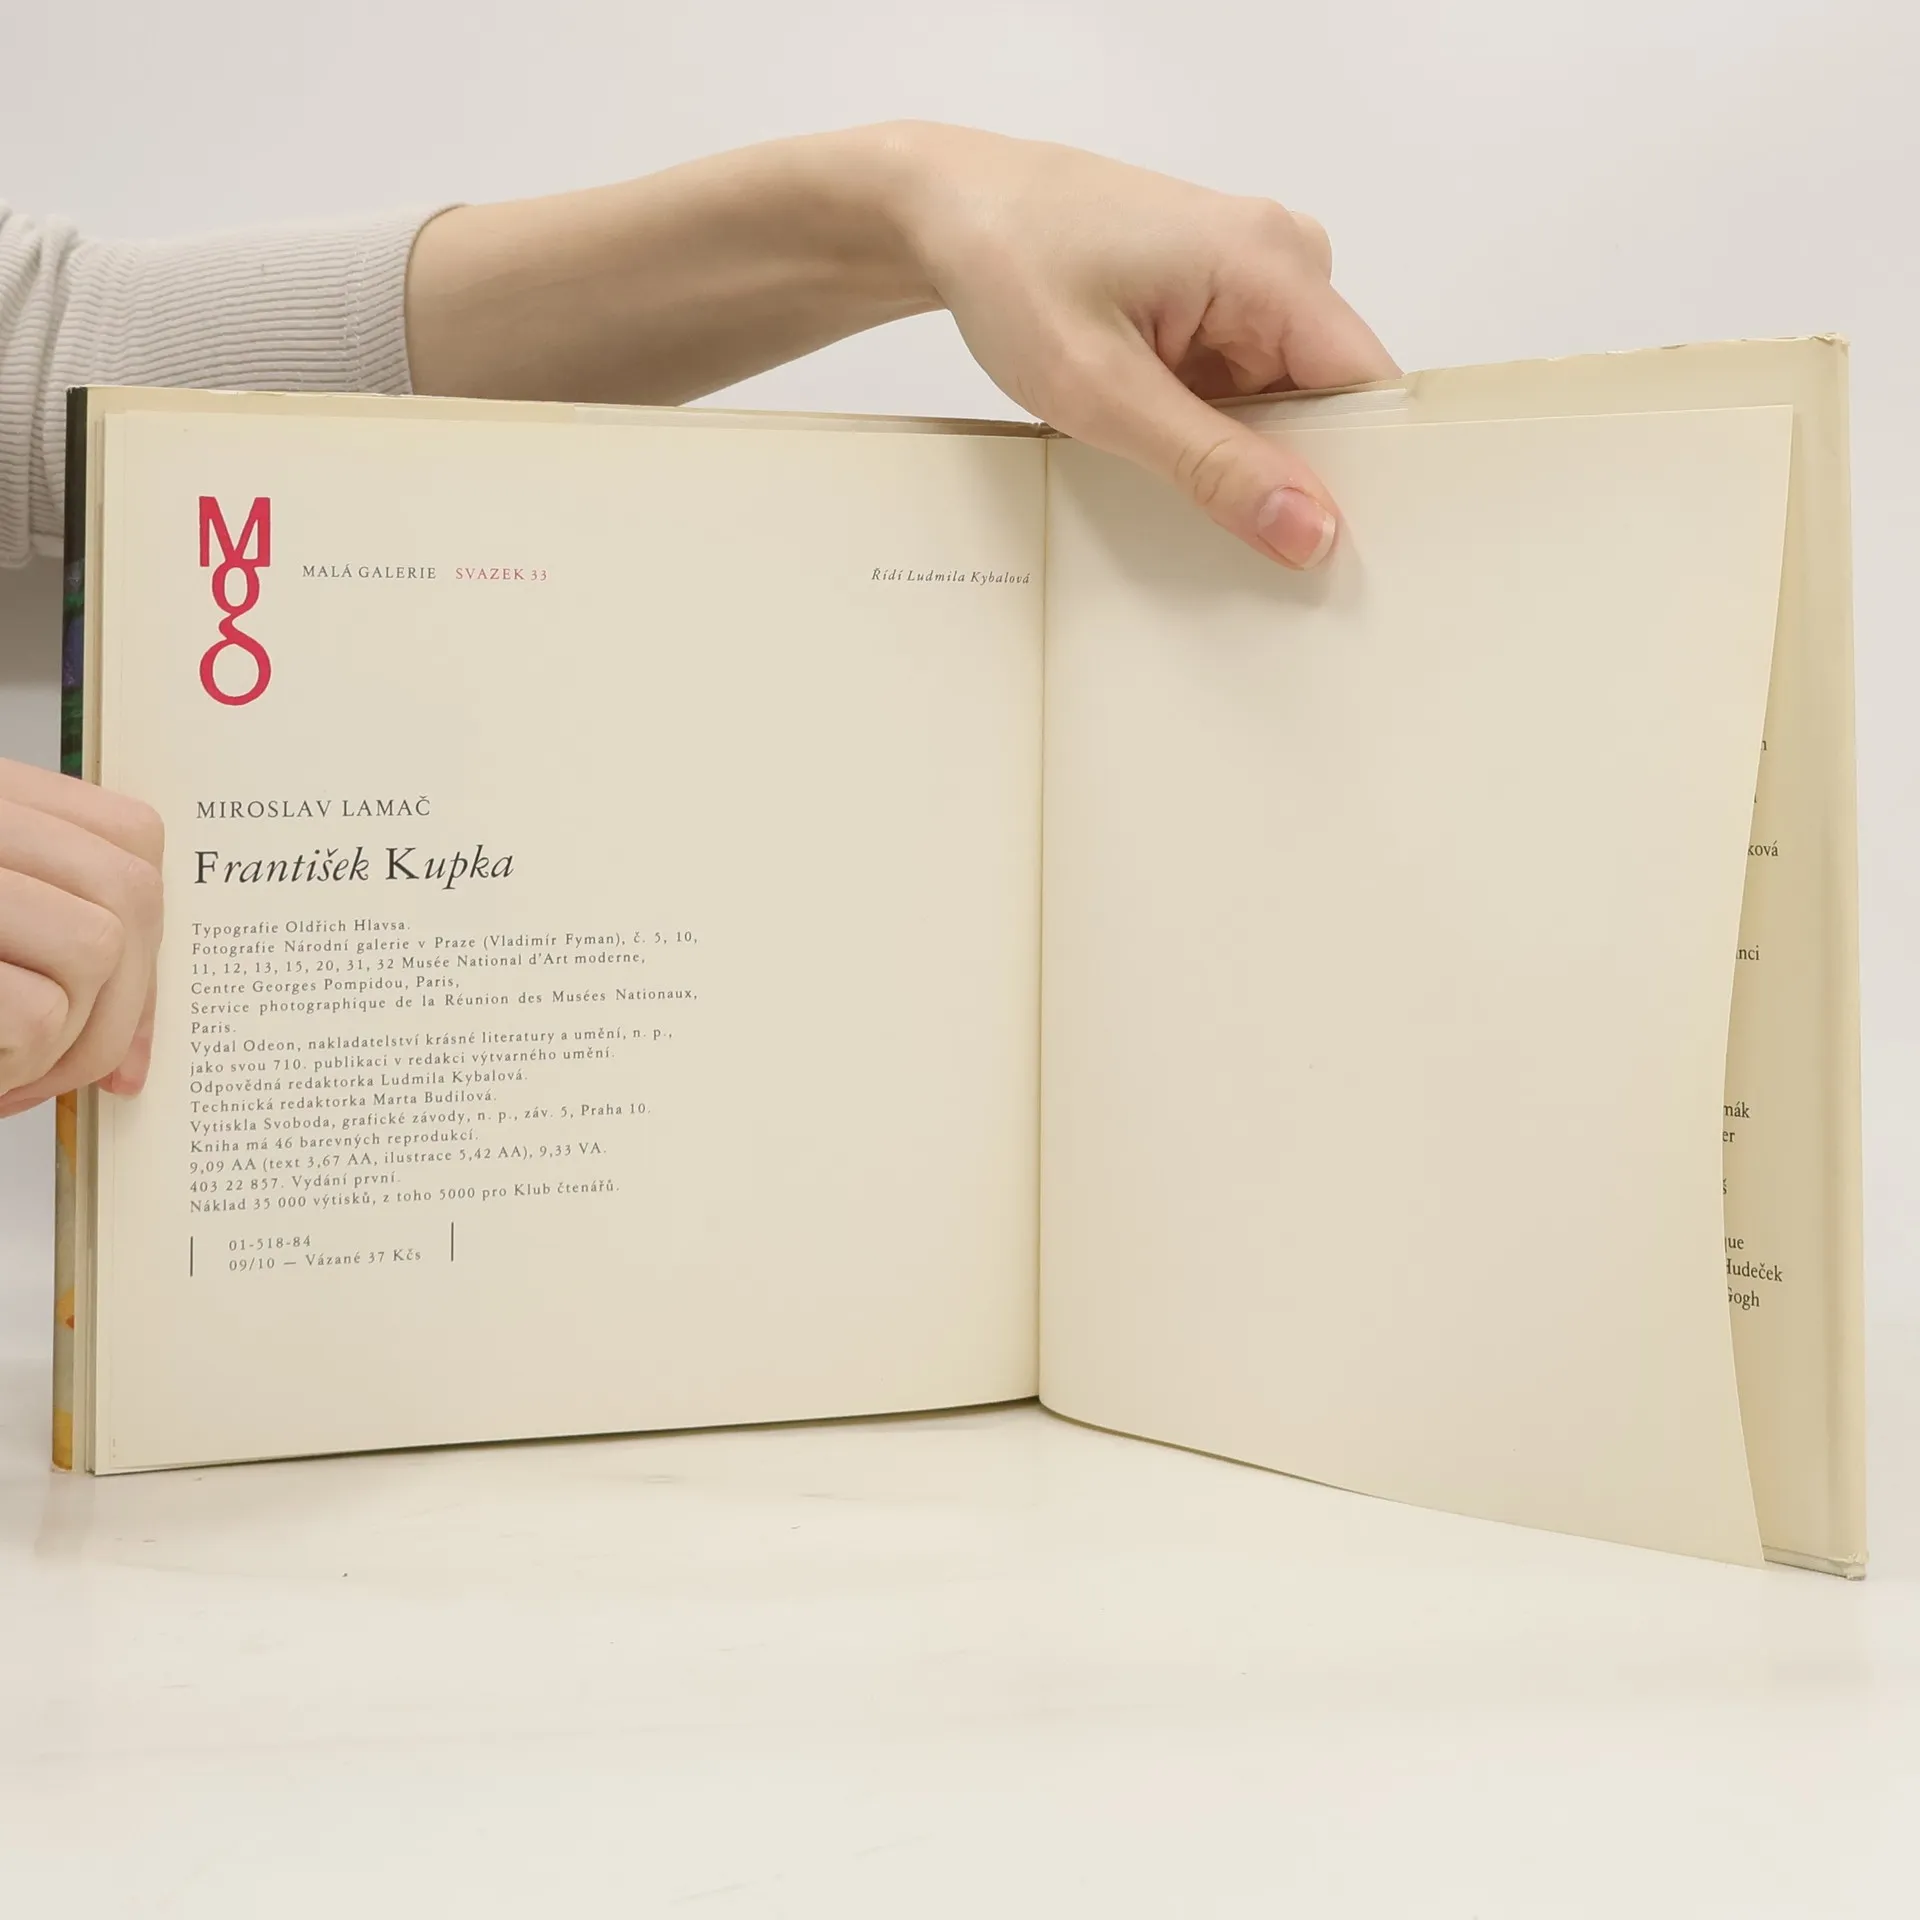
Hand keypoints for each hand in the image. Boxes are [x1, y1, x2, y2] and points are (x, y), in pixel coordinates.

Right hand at [0, 759, 162, 1117]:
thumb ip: (48, 947)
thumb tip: (138, 1051)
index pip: (131, 835)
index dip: (151, 930)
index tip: (127, 1007)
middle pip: (128, 891)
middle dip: (126, 1001)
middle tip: (64, 1064)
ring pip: (93, 948)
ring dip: (67, 1040)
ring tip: (4, 1069)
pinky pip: (35, 1012)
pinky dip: (18, 1067)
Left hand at [895, 126, 1398, 567]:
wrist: (950, 212)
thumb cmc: (1012, 272)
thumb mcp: (1104, 392)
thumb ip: (1212, 466)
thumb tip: (1310, 530)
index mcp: (1273, 262)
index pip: (1368, 390)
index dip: (1367, 477)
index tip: (1347, 563)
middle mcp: (1284, 259)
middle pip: (1333, 401)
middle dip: (1299, 478)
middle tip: (1257, 564)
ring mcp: (1254, 280)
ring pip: (1287, 404)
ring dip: (1248, 461)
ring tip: (1193, 507)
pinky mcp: (1221, 301)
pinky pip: (1248, 389)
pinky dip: (1217, 435)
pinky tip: (1173, 466)